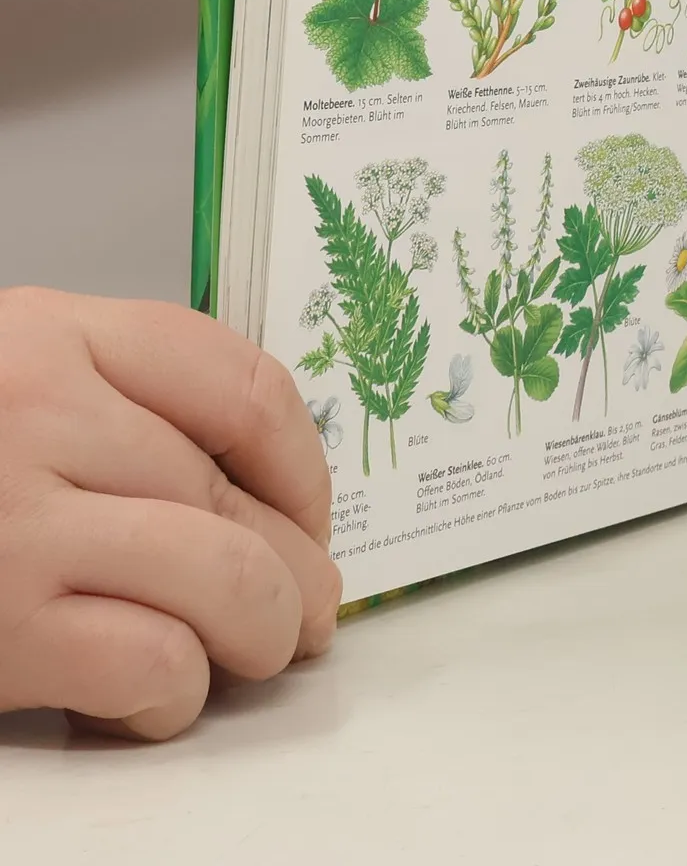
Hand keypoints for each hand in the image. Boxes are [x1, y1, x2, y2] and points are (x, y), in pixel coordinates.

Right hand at [0, 289, 339, 739]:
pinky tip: (160, 697)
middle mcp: (40, 411)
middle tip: (311, 609)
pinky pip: (147, 659)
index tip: (312, 513)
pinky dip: (174, 691)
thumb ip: (107, 405)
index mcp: (54, 332)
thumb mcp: (5, 382)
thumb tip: (244, 491)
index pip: (239, 384)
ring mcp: (13, 522)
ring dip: (261, 631)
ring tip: (262, 653)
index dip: (301, 463)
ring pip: (220, 575)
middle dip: (294, 564)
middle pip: (230, 492)